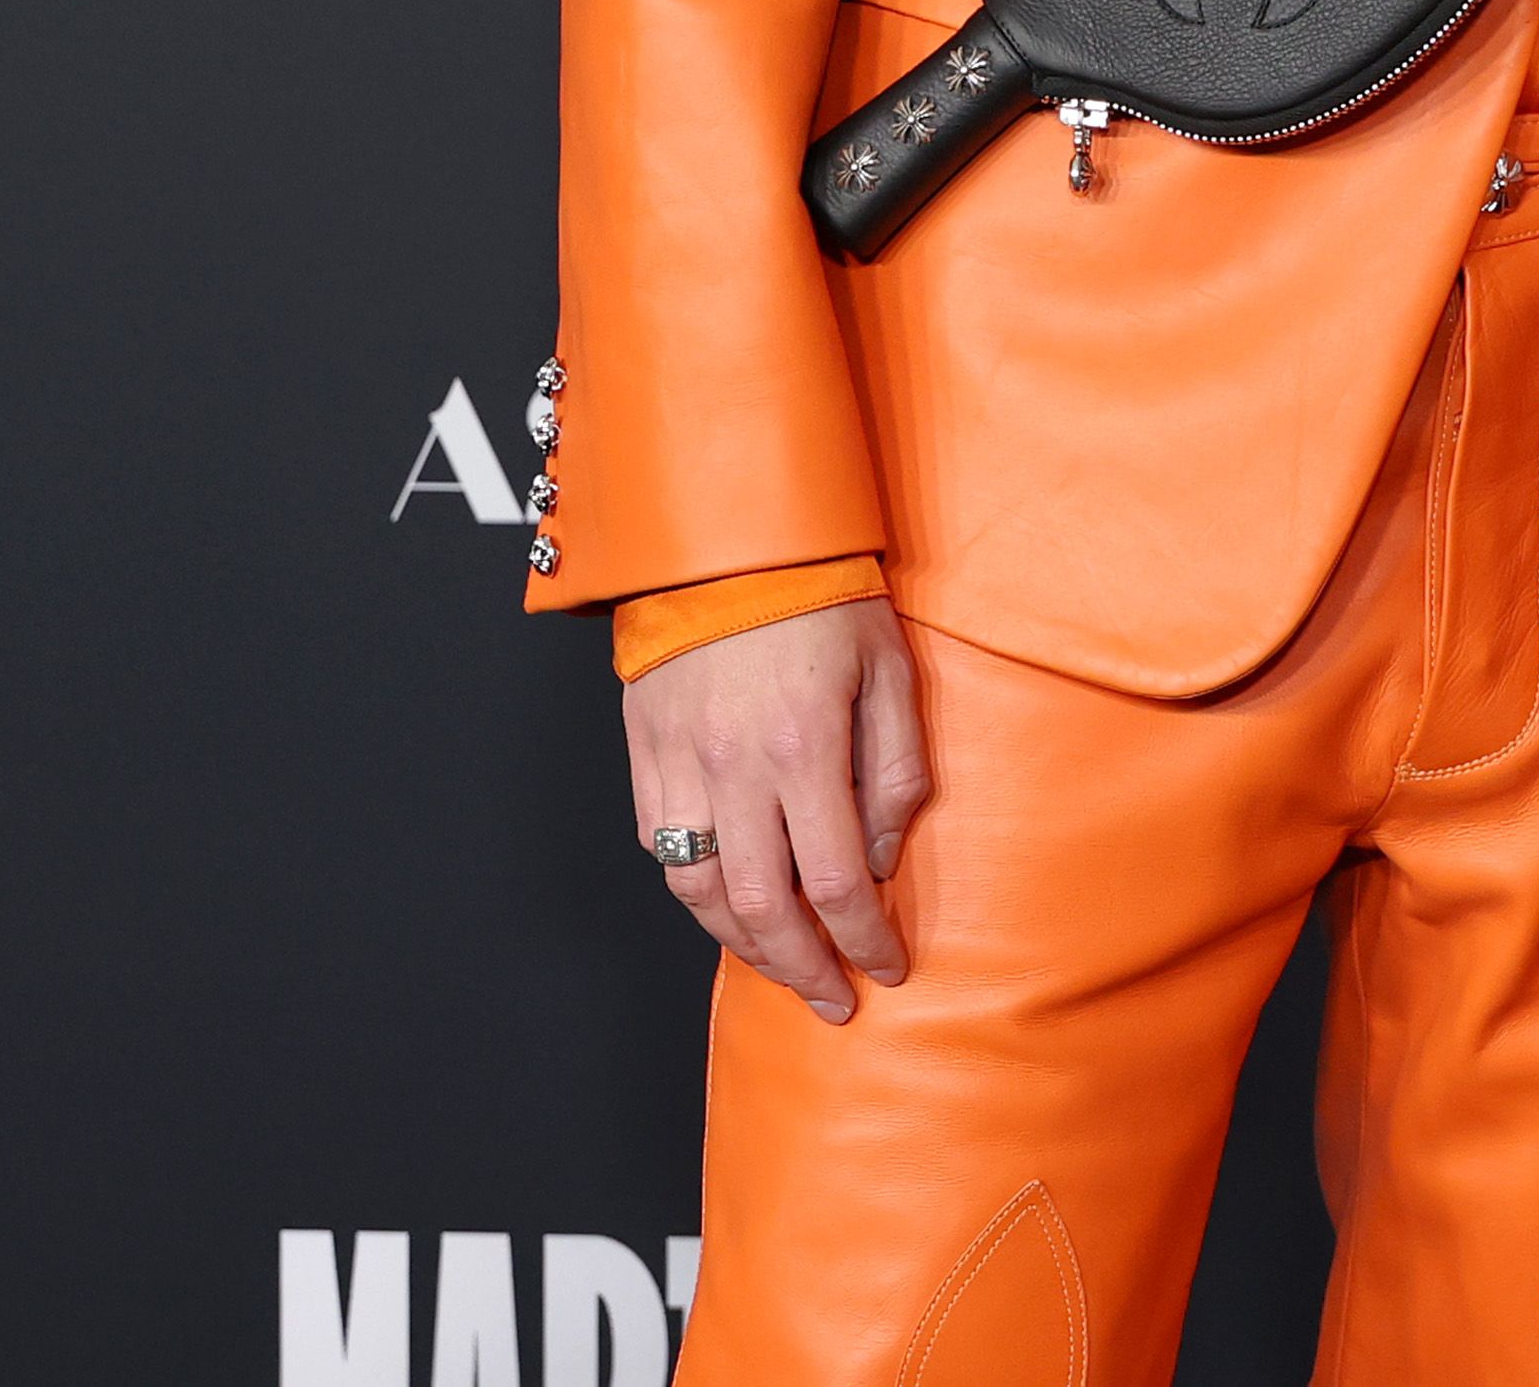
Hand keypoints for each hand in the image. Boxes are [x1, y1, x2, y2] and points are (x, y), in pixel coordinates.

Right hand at [620, 597, 930, 1022]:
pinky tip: (726, 908)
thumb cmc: (822, 596)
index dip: (864, 939)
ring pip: (700, 892)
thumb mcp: (890, 671)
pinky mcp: (644, 755)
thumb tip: (878, 855)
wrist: (730, 539)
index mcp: (804, 747)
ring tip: (782, 970)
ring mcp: (680, 765)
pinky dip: (694, 893)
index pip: (838, 880)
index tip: (887, 966)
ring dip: (743, 946)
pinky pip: (661, 849)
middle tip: (834, 1000)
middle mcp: (735, 768)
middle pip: (763, 907)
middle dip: (803, 968)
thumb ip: (893, 770)